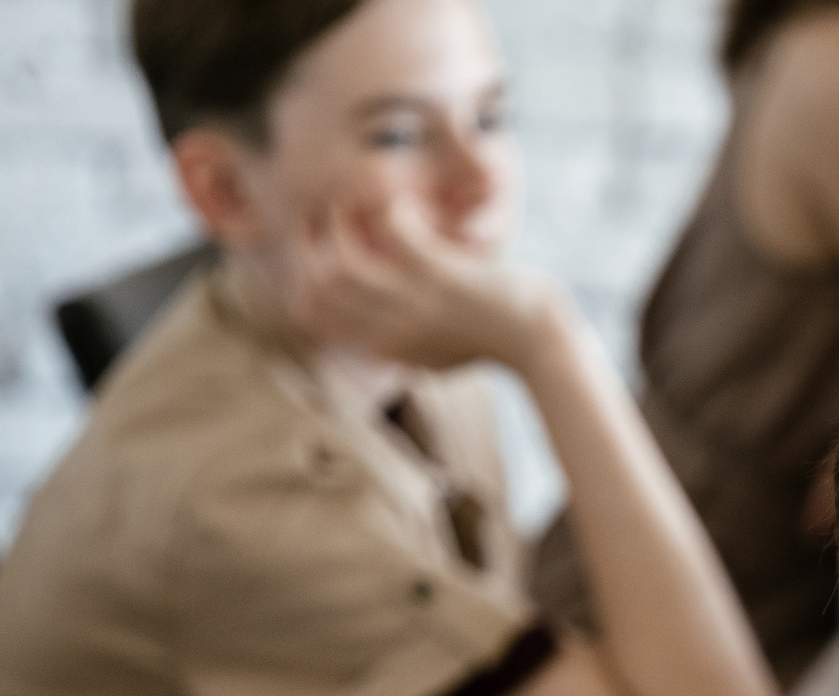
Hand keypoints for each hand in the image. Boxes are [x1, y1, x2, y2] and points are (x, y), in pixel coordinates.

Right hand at [286, 194, 567, 374]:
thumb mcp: (435, 354)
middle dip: (305, 241)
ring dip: (338, 223)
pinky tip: (404, 201)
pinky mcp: (442, 278)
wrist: (542, 344)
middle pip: (315, 287)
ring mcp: (415, 305)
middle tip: (316, 209)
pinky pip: (393, 231)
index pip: (309, 312)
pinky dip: (390, 208)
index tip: (308, 240)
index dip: (296, 270)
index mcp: (383, 346)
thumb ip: (398, 341)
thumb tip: (369, 334)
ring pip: (339, 263)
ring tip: (350, 199)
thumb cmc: (494, 340)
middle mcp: (390, 330)